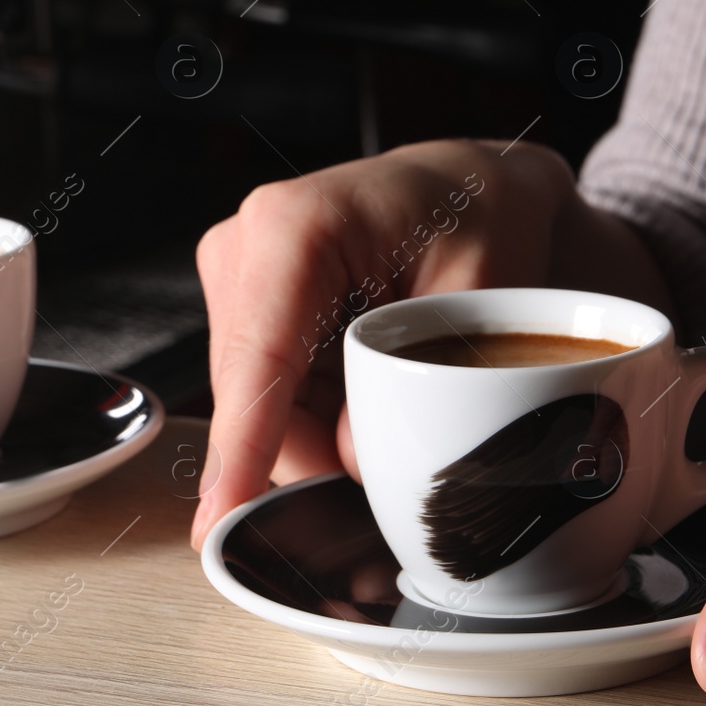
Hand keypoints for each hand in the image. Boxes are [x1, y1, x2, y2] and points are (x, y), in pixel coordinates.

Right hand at [188, 139, 663, 547]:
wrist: (465, 187)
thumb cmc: (478, 217)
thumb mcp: (483, 293)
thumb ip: (423, 381)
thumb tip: (351, 462)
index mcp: (295, 228)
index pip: (260, 358)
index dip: (242, 445)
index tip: (223, 518)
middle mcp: (245, 248)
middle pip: (258, 401)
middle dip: (322, 446)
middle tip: (410, 426)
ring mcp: (235, 280)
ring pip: (262, 412)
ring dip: (325, 430)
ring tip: (394, 381)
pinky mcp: (241, 309)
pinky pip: (271, 402)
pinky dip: (320, 414)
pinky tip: (364, 380)